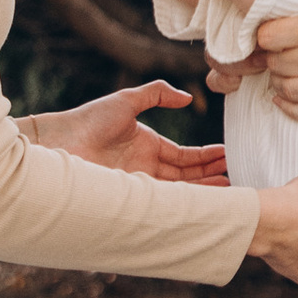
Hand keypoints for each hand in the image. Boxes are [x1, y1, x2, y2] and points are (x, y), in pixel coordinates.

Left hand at [29, 81, 229, 183]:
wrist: (61, 141)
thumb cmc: (89, 119)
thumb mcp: (127, 100)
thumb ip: (157, 93)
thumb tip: (188, 98)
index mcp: (148, 145)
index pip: (184, 155)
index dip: (206, 157)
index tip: (227, 156)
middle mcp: (146, 167)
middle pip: (186, 176)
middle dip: (210, 176)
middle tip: (235, 176)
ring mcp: (139, 183)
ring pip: (177, 191)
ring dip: (201, 191)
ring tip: (226, 190)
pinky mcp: (130, 196)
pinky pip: (160, 201)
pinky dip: (179, 203)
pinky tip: (197, 204)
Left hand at [253, 0, 297, 122]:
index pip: (268, 37)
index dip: (265, 34)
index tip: (273, 31)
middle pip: (274, 64)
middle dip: (273, 56)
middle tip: (281, 50)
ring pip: (286, 90)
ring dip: (280, 81)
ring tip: (286, 70)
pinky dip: (291, 108)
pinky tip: (286, 98)